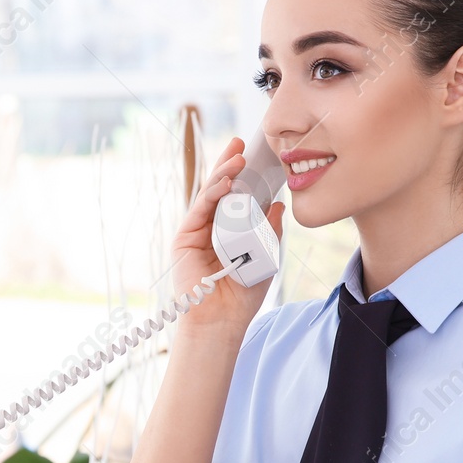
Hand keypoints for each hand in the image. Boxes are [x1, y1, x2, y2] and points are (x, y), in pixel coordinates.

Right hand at [170, 136, 285, 338]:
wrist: (221, 319)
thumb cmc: (242, 294)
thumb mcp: (265, 257)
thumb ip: (269, 231)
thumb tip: (278, 204)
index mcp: (230, 231)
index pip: (237, 197)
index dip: (244, 176)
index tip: (256, 156)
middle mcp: (211, 228)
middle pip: (220, 190)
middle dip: (229, 165)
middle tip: (240, 143)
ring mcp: (196, 232)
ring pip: (209, 195)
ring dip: (223, 174)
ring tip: (237, 157)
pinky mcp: (184, 238)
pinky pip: (200, 210)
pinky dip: (212, 194)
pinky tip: (225, 183)